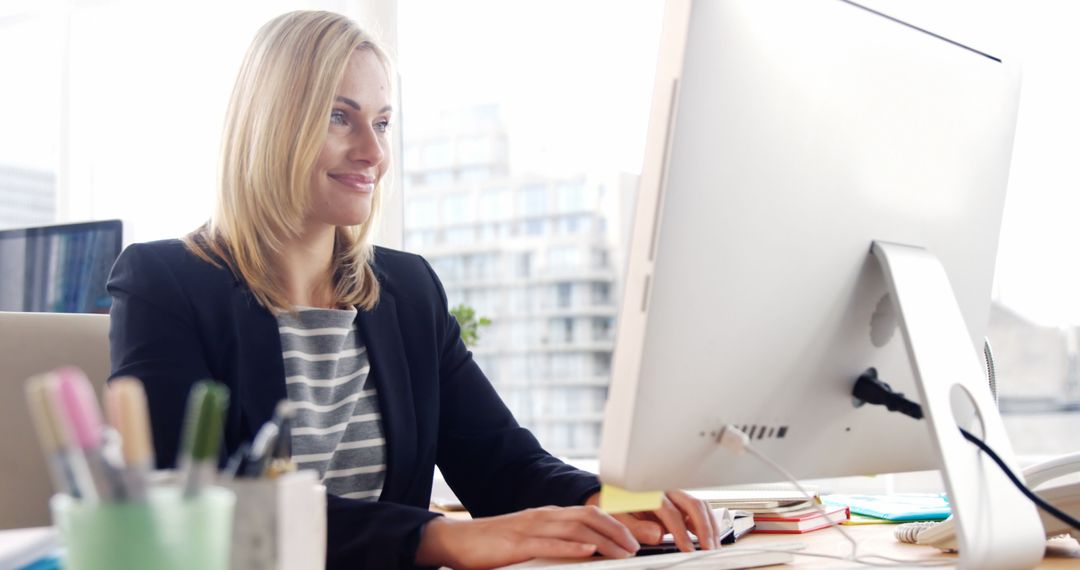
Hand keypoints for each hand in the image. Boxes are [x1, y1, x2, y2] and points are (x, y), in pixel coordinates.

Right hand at [415, 505, 640, 568]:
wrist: (457, 541)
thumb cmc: (493, 544)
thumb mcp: (530, 541)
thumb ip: (554, 542)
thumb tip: (583, 551)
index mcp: (548, 516)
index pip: (589, 513)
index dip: (616, 523)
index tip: (635, 537)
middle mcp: (544, 516)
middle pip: (589, 516)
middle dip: (618, 529)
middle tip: (639, 544)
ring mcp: (531, 527)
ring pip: (575, 528)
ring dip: (603, 539)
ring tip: (623, 550)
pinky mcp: (517, 543)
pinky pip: (549, 543)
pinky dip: (571, 546)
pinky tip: (587, 551)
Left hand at [584, 490, 720, 551]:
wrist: (612, 494)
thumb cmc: (616, 505)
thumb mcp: (618, 516)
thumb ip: (635, 526)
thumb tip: (657, 534)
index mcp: (650, 493)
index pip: (671, 512)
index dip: (681, 532)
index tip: (687, 549)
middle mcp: (667, 491)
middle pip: (693, 505)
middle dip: (704, 528)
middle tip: (708, 548)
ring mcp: (676, 496)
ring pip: (700, 506)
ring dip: (710, 526)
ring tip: (713, 546)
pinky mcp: (682, 503)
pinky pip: (700, 509)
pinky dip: (709, 523)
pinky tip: (711, 537)